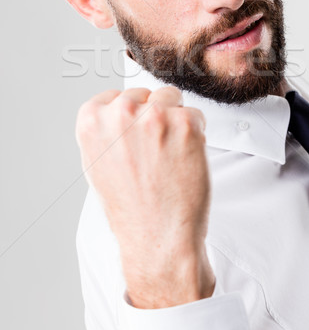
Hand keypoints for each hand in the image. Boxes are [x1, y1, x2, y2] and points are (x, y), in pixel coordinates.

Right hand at [76, 85, 214, 307]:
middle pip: (146, 93)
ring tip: (170, 154)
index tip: (135, 136)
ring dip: (175, 120)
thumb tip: (118, 106)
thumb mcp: (96, 164)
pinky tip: (185, 158)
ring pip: (172, 98)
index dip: (130, 116)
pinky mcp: (186, 124)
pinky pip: (195, 114)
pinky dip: (196, 133)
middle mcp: (121, 113)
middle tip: (154, 151)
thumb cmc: (130, 207)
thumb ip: (104, 129)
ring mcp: (155, 117)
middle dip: (153, 115)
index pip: (116, 95)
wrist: (157, 236)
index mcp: (92, 120)